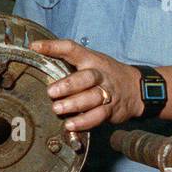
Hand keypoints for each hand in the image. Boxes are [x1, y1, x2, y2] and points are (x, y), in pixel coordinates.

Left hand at [30, 39, 144, 131]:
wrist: (136, 88)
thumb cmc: (105, 74)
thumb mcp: (92, 62)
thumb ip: (70, 63)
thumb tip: (39, 61)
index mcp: (91, 59)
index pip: (72, 49)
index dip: (53, 47)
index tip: (35, 47)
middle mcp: (99, 75)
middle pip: (85, 77)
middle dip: (68, 85)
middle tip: (51, 91)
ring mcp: (106, 92)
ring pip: (91, 97)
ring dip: (73, 104)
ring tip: (57, 109)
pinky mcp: (110, 110)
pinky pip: (97, 116)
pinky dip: (83, 122)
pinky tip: (70, 125)